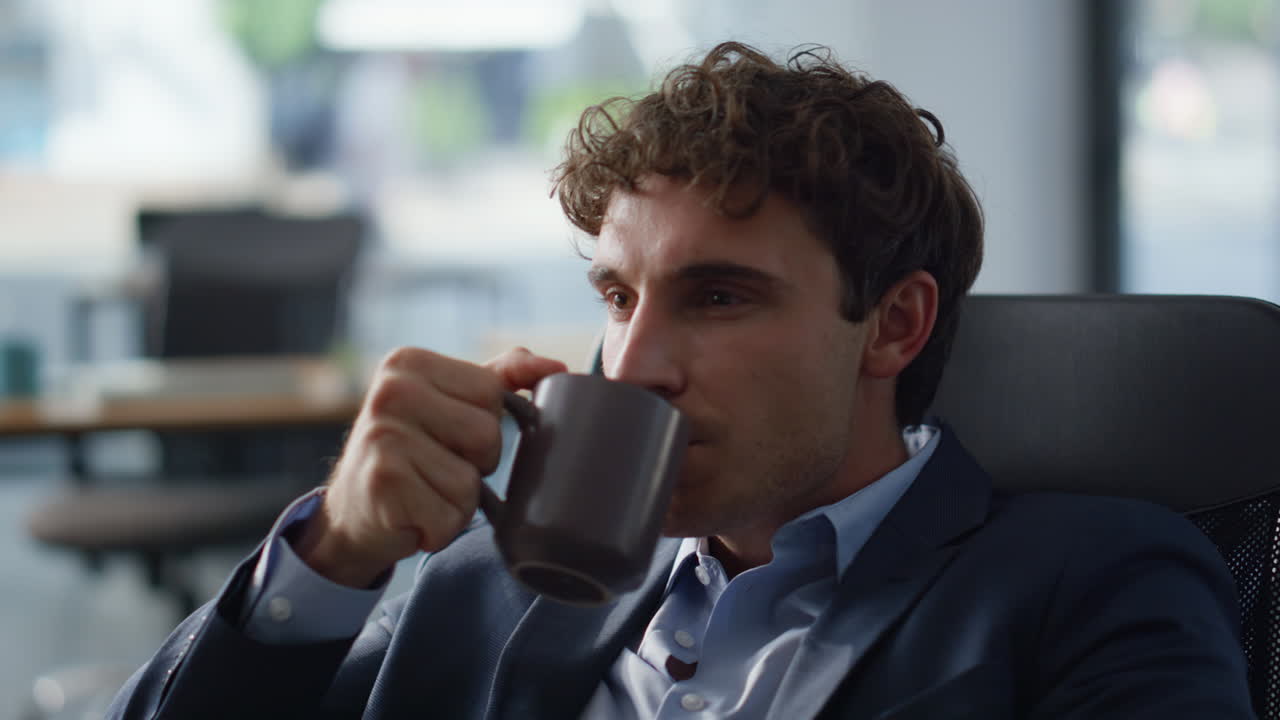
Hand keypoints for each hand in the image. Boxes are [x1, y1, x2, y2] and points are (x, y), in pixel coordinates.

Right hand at [292, 346, 567, 587]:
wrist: (352, 516)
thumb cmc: (412, 455)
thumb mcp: (450, 405)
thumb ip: (501, 377)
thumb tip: (557, 367)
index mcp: (409, 362)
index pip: (493, 392)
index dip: (484, 424)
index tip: (448, 435)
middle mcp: (390, 391)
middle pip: (486, 434)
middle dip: (473, 465)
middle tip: (432, 468)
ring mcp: (382, 436)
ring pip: (469, 482)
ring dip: (456, 502)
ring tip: (422, 493)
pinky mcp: (383, 482)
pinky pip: (449, 516)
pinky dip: (439, 528)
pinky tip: (411, 516)